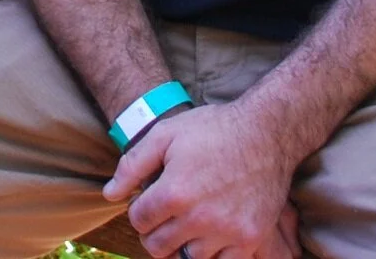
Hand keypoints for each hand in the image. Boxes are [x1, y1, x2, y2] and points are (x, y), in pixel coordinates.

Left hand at [105, 101, 302, 258]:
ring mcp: (228, 231)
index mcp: (174, 192)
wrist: (265, 133)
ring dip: (182, 243)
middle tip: (162, 216)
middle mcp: (199, 218)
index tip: (148, 201)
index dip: (139, 210)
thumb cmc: (212, 129)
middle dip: (154, 231)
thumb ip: (132, 165)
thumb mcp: (165, 134)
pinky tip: (208, 236)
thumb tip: (110, 195)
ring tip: (186, 223)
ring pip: (188, 258)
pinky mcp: (250, 238)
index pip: (139, 220)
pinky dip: (212, 254)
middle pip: (158, 246)